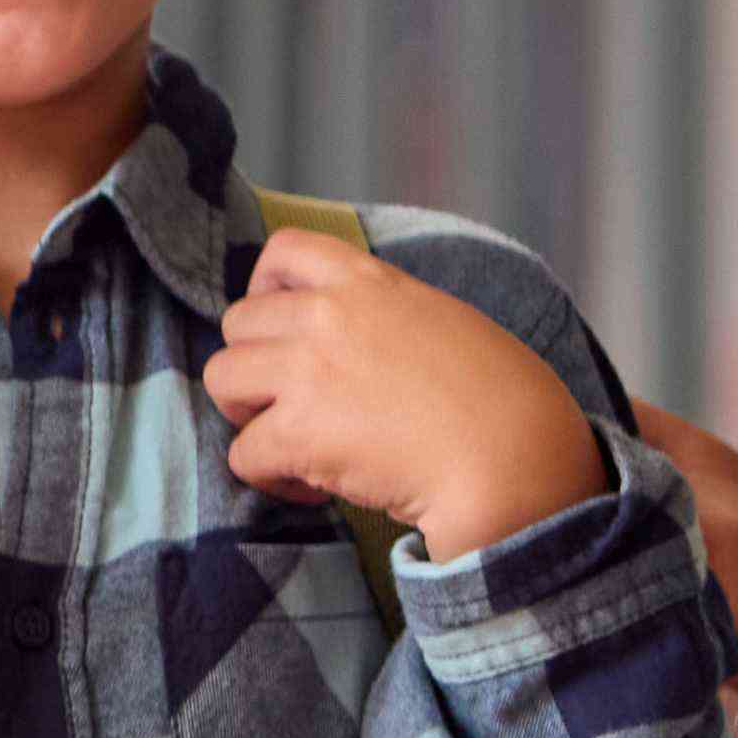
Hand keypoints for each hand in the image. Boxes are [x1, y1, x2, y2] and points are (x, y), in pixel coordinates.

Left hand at [204, 227, 602, 555]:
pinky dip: (270, 476)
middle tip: (297, 405)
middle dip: (257, 366)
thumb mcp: (448, 326)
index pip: (284, 250)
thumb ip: (389, 319)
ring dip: (249, 415)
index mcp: (371, 284)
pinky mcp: (298, 431)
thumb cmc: (505, 404)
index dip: (266, 290)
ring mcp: (308, 370)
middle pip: (237, 323)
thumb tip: (354, 344)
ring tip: (296, 442)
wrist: (515, 463)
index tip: (283, 328)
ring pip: (222, 379)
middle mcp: (329, 316)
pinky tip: (316, 486)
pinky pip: (242, 453)